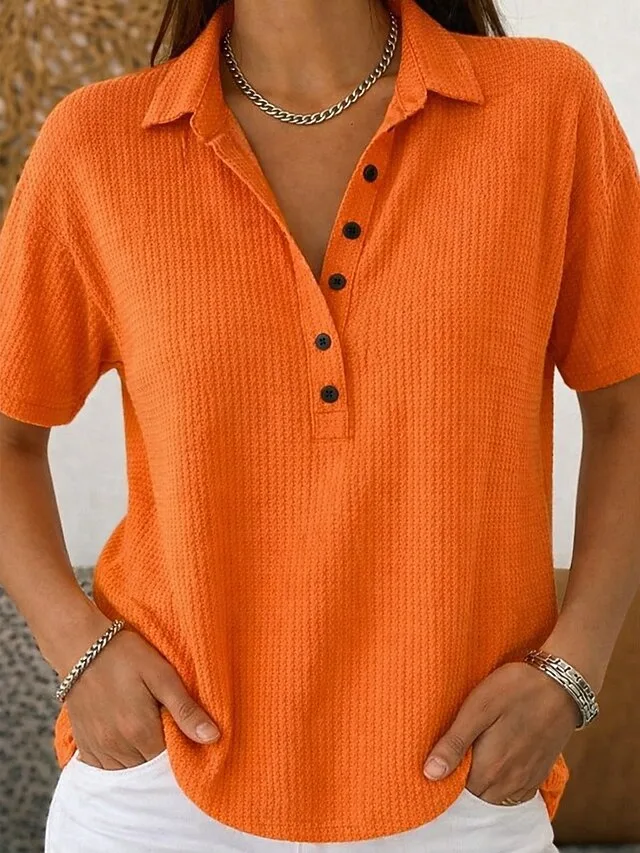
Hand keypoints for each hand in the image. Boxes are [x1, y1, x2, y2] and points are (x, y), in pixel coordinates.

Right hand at [63, 619, 220, 769]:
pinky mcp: (85, 746)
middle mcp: (117, 747)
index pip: (170, 761)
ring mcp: (98, 749)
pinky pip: (106, 769)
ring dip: (142, 760)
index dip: (182, 749)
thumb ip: (186, 710)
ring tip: (148, 732)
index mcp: (140, 731)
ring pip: (129, 772)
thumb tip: (213, 737)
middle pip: (149, 769)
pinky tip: (128, 741)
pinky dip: (120, 761)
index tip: (185, 731)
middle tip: (167, 729)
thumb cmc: (126, 656)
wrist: (81, 647)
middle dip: (162, 756)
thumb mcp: (162, 675)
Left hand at [422, 662, 579, 803]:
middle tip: (457, 750)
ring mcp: (527, 781)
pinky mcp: (539, 774)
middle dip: (463, 780)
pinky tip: (498, 760)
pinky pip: (514, 792)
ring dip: (483, 782)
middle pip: (476, 796)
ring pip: (495, 796)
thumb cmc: (515, 690)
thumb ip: (454, 744)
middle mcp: (509, 783)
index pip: (457, 792)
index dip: (445, 776)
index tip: (442, 754)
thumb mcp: (477, 708)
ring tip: (476, 753)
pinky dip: (502, 783)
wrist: (562, 684)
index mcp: (489, 769)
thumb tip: (430, 774)